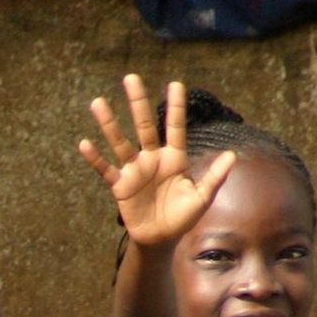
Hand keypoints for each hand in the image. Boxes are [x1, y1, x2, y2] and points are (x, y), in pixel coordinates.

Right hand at [78, 75, 234, 248]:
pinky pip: (105, 169)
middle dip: (138, 102)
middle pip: (144, 126)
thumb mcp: (201, 198)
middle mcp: (152, 158)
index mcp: (174, 159)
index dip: (176, 107)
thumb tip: (232, 155)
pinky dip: (95, 158)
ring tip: (98, 103)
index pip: (175, 128)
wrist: (160, 239)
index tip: (175, 83)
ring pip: (120, 142)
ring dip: (109, 124)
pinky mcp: (120, 185)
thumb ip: (214, 177)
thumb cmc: (183, 217)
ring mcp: (134, 170)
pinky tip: (84, 144)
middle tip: (131, 78)